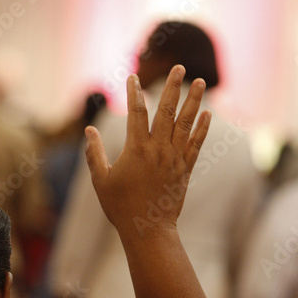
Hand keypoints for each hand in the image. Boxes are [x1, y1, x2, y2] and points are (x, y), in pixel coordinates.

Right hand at [84, 65, 209, 239]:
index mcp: (136, 149)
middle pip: (166, 110)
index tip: (132, 77)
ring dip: (193, 101)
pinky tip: (208, 114)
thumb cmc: (120, 207)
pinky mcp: (185, 170)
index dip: (134, 92)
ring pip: (186, 124)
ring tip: (200, 81)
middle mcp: (158, 149)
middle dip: (172, 86)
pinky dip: (202, 128)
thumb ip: (95, 153)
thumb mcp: (101, 180)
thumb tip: (89, 130)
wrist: (148, 230)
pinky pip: (196, 144)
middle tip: (179, 67)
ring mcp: (174, 159)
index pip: (136, 112)